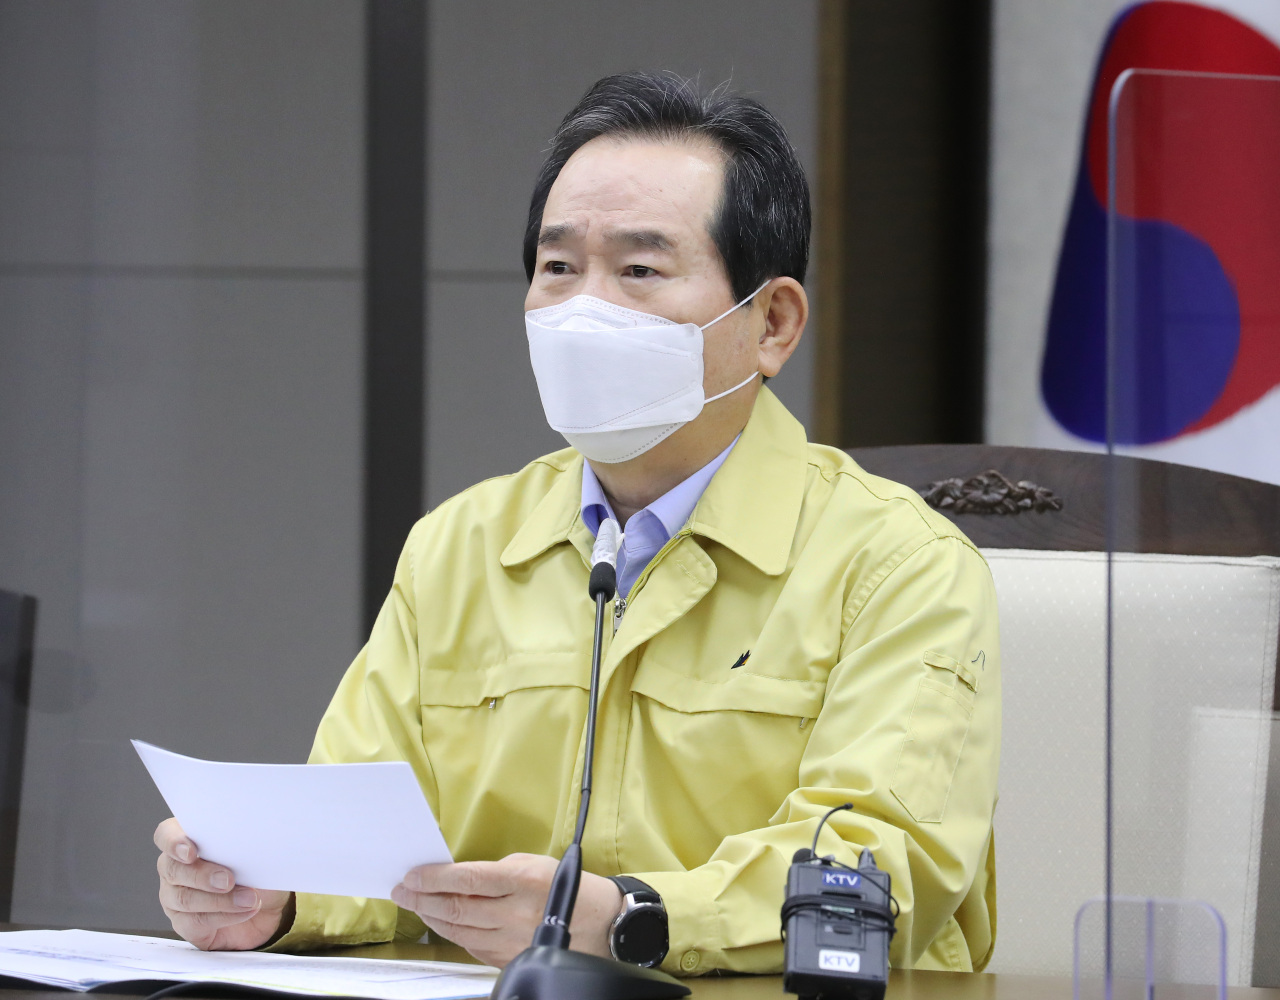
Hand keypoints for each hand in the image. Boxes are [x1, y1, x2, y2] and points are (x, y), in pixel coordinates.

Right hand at [154, 817, 293, 950]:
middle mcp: (174, 868)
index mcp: (187, 840)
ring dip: (220, 899)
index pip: (165, 834)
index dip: (173, 842)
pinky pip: (195, 922)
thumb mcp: (255, 851)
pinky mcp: (185, 924)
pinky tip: (246, 910)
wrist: (269, 905)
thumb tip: (246, 839)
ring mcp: (175, 898)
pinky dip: (225, 916)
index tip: (192, 852)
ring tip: (250, 898)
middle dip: (202, 875)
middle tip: (229, 880)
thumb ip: (242, 843)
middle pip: (172, 869)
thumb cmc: (257, 869)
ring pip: (184, 899)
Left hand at [391, 853, 622, 967]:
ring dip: (431, 917)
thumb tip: (457, 878)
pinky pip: (471, 946)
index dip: (434, 879)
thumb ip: (495, 872)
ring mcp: (511, 941)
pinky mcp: (508, 959)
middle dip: (422, 898)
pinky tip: (441, 922)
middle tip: (402, 890)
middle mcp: (515, 913)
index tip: (412, 875)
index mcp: (522, 881)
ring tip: (416, 904)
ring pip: (458, 930)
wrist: (599, 923)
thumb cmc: (566, 886)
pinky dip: (451, 933)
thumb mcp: (533, 863)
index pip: (467, 880)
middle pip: (456, 908)